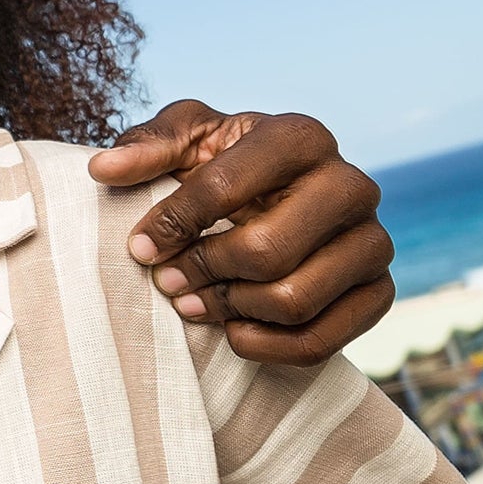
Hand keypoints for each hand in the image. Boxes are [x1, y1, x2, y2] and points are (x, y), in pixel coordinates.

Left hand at [89, 101, 394, 365]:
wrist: (277, 204)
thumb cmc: (222, 166)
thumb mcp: (185, 142)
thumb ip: (146, 146)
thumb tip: (103, 168)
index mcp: (302, 136)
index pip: (224, 187)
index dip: (172, 224)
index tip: (140, 247)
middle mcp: (351, 184)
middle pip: (266, 251)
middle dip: (204, 271)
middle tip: (168, 282)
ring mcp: (373, 241)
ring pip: (293, 300)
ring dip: (230, 309)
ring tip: (194, 302)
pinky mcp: (379, 293)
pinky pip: (320, 342)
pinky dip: (264, 347)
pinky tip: (232, 330)